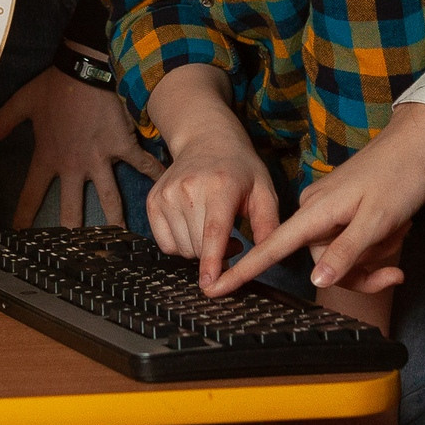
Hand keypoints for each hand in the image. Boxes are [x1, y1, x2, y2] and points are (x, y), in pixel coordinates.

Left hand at [0, 65, 165, 228]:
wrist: (86, 70)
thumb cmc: (55, 85)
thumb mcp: (23, 101)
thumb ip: (5, 120)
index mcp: (48, 157)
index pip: (32, 194)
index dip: (24, 216)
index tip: (20, 235)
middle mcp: (73, 165)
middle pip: (71, 209)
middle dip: (72, 234)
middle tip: (75, 255)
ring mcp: (100, 158)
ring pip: (108, 198)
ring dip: (115, 221)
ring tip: (121, 240)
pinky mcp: (122, 145)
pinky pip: (142, 165)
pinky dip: (155, 175)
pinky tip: (164, 189)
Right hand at [143, 67, 280, 290]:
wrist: (206, 139)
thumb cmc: (240, 168)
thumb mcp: (264, 190)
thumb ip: (268, 224)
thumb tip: (271, 257)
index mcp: (220, 186)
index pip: (213, 231)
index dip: (212, 261)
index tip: (209, 285)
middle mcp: (188, 189)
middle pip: (197, 247)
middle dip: (216, 256)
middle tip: (233, 240)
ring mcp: (166, 194)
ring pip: (181, 248)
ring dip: (199, 251)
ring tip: (214, 230)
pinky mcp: (153, 201)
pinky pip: (165, 243)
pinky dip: (181, 245)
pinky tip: (194, 228)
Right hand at [208, 102, 424, 297]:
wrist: (416, 143)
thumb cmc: (398, 177)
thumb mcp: (377, 221)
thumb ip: (345, 253)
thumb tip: (315, 282)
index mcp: (315, 211)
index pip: (272, 247)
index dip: (244, 270)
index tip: (215, 287)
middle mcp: (315, 211)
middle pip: (323, 263)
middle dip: (360, 270)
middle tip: (394, 267)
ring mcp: (328, 210)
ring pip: (341, 255)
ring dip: (372, 254)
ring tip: (397, 230)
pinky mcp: (340, 209)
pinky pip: (349, 240)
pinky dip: (373, 243)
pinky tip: (395, 226)